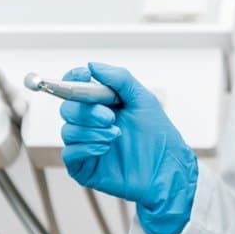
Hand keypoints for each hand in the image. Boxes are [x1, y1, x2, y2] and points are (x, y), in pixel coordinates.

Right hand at [59, 62, 197, 233]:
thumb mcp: (142, 99)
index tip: (84, 75)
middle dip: (87, 111)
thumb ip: (119, 79)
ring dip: (91, 130)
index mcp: (100, 104)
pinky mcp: (84, 167)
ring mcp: (86, 145)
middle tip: (110, 117)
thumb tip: (92, 65)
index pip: (75, 87)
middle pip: (68, 108)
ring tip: (115, 135)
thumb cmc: (157, 136)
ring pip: (68, 130)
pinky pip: (70, 153)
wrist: (167, 168)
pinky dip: (86, 147)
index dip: (74, 80)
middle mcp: (90, 123)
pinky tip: (105, 148)